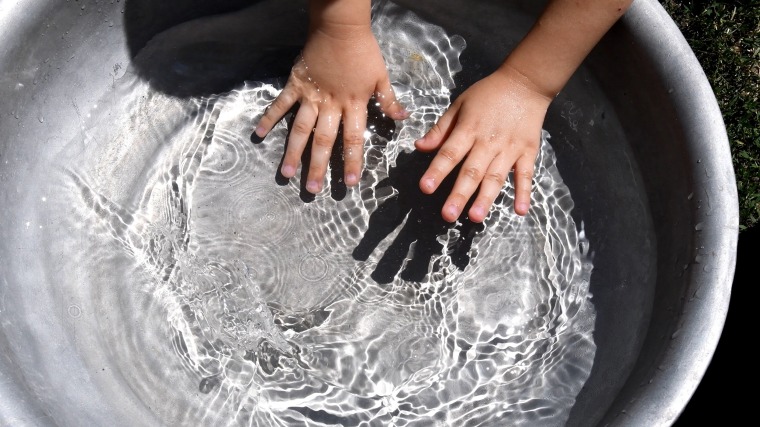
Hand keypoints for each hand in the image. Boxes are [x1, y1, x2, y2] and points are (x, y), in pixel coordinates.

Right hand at [254, 26, 407, 192]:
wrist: (340, 26)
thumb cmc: (363, 51)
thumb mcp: (381, 76)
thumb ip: (389, 100)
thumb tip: (404, 118)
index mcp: (354, 104)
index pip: (353, 138)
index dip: (352, 161)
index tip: (349, 183)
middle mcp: (331, 104)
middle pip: (323, 140)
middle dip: (318, 166)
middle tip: (312, 189)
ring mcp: (311, 95)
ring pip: (301, 128)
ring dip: (293, 152)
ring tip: (287, 173)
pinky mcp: (296, 84)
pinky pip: (281, 103)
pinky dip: (269, 117)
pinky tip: (259, 134)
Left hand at [414, 66, 551, 222]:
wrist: (525, 82)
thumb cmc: (488, 94)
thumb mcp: (459, 105)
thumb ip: (441, 129)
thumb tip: (420, 147)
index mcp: (468, 129)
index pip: (449, 153)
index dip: (437, 171)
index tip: (425, 188)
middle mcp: (488, 142)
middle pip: (472, 171)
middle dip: (459, 194)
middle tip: (448, 215)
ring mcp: (510, 148)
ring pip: (496, 176)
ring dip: (486, 198)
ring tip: (475, 217)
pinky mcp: (528, 151)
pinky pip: (526, 174)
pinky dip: (523, 192)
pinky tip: (520, 210)